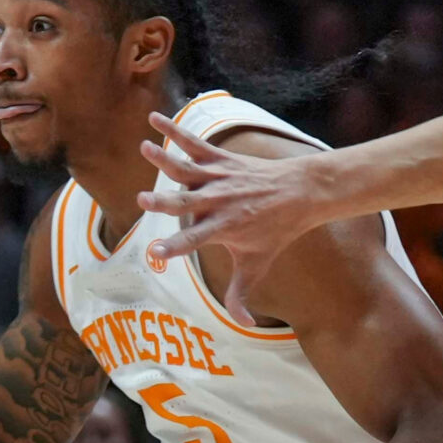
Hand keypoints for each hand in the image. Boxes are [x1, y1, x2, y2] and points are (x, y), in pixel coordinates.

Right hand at [136, 112, 342, 293]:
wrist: (301, 193)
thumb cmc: (276, 232)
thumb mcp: (258, 265)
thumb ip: (242, 294)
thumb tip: (243, 325)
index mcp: (223, 229)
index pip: (193, 241)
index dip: (174, 249)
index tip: (154, 255)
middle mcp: (217, 202)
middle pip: (184, 203)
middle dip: (163, 203)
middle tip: (142, 200)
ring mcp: (218, 178)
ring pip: (186, 168)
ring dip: (164, 159)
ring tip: (144, 147)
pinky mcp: (220, 159)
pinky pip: (194, 142)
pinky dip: (175, 129)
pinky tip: (153, 117)